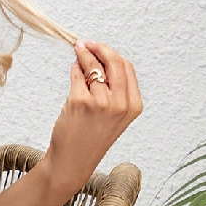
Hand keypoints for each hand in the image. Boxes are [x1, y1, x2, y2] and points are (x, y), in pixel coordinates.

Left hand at [39, 39, 142, 203]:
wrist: (72, 162)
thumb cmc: (89, 139)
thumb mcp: (113, 116)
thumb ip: (114, 90)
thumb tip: (101, 58)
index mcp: (133, 106)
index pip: (127, 67)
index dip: (112, 54)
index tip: (100, 48)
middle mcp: (120, 103)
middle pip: (113, 61)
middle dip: (98, 48)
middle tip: (85, 43)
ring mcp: (101, 102)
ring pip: (93, 66)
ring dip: (83, 57)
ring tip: (78, 54)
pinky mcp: (80, 102)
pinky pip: (77, 75)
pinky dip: (74, 69)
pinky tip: (74, 71)